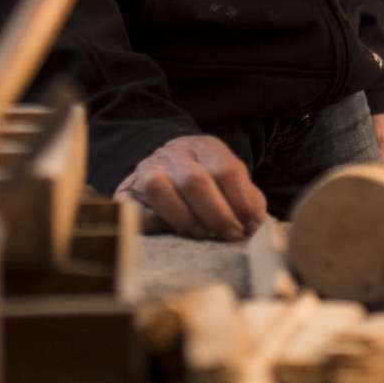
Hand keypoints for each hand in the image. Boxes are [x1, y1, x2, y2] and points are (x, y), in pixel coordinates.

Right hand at [114, 134, 267, 240]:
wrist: (161, 173)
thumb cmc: (205, 184)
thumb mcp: (229, 182)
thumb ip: (246, 199)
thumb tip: (259, 225)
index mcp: (204, 147)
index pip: (226, 169)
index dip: (241, 200)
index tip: (252, 225)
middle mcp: (173, 155)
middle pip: (194, 180)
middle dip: (217, 213)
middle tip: (231, 235)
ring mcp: (145, 171)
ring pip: (159, 188)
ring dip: (185, 218)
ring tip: (203, 235)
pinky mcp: (124, 194)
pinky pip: (135, 208)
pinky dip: (155, 223)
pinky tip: (172, 234)